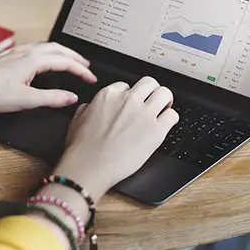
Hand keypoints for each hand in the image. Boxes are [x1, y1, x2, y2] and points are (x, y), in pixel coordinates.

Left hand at [0, 42, 96, 112]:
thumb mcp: (26, 100)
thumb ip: (51, 98)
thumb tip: (71, 97)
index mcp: (33, 60)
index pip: (65, 61)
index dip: (81, 70)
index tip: (91, 78)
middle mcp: (26, 52)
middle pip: (58, 49)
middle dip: (75, 57)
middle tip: (87, 66)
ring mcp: (16, 52)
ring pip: (46, 47)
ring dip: (62, 53)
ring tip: (70, 61)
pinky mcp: (8, 57)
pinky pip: (35, 49)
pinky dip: (48, 53)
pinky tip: (43, 60)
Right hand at [53, 76, 178, 198]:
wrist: (90, 166)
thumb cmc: (82, 148)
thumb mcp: (77, 120)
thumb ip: (87, 108)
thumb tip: (90, 108)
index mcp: (109, 95)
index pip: (126, 85)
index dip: (129, 95)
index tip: (130, 104)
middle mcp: (128, 100)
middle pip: (149, 83)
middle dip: (151, 91)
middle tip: (151, 101)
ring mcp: (144, 114)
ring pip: (165, 93)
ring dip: (165, 100)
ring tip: (163, 109)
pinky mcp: (156, 131)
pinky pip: (173, 116)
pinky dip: (171, 119)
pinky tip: (165, 125)